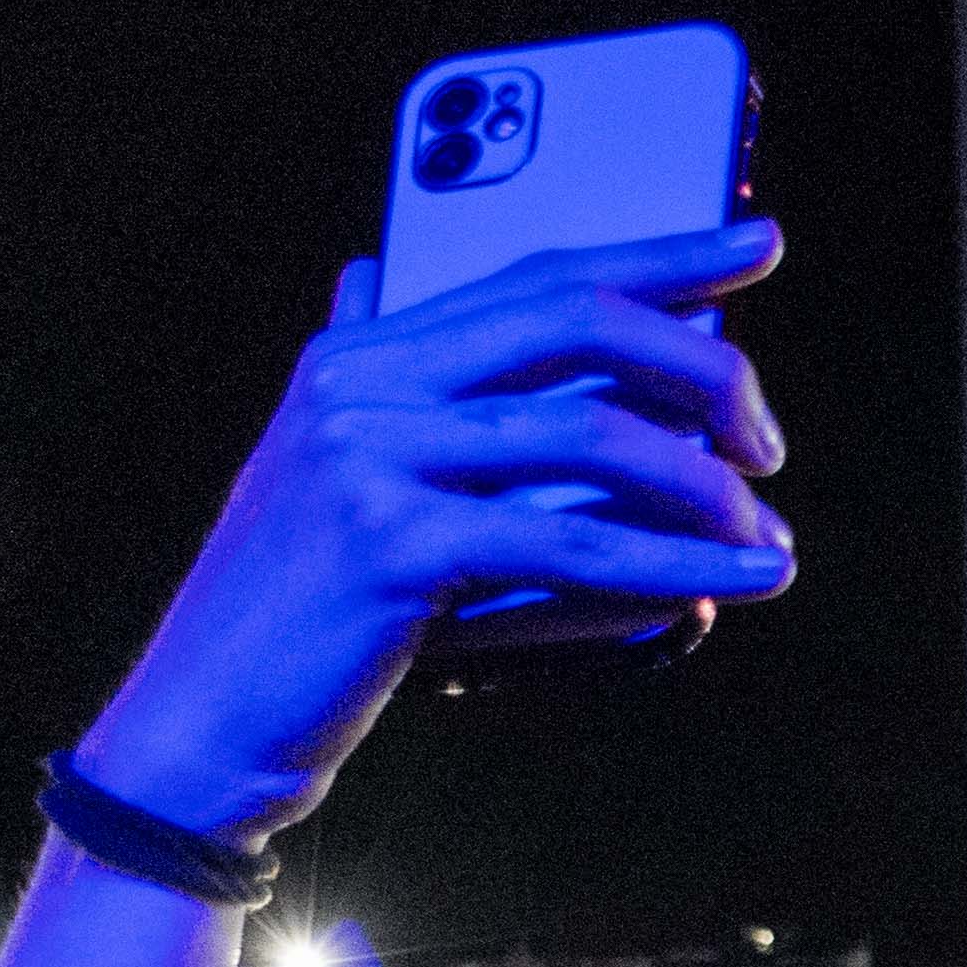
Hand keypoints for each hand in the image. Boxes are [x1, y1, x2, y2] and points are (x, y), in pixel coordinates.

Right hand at [76, 227, 790, 846]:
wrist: (198, 723)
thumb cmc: (295, 616)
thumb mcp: (331, 477)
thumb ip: (373, 383)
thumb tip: (371, 268)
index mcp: (361, 352)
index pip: (536, 272)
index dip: (661, 254)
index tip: (758, 243)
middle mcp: (361, 382)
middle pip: (578, 323)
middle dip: (703, 370)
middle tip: (769, 437)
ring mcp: (370, 458)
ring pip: (591, 436)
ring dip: (705, 487)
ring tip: (768, 534)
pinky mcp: (393, 547)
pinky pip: (573, 546)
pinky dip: (674, 564)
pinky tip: (739, 578)